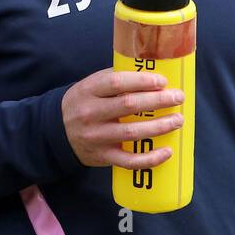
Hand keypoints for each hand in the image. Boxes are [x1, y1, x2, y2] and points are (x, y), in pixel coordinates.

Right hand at [61, 68, 183, 168]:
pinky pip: (129, 160)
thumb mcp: (92, 85)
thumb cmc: (84, 103)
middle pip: (129, 105)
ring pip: (132, 132)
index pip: (118, 82)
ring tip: (177, 120)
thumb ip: (116, 79)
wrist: (56, 131)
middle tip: (178, 97)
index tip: (163, 81)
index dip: (143, 81)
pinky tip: (167, 151)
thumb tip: (152, 74)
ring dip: (160, 126)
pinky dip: (150, 158)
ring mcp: (96, 136)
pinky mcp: (102, 156)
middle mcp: (90, 113)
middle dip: (158, 101)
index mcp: (89, 90)